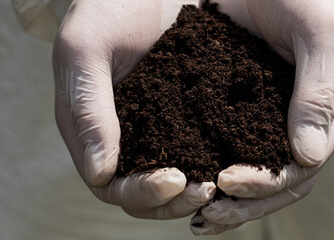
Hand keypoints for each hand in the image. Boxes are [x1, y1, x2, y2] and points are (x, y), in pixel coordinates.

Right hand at [52, 0, 216, 219]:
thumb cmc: (107, 6)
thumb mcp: (87, 49)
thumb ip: (87, 109)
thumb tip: (99, 174)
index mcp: (94, 131)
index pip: (112, 186)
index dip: (142, 192)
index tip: (176, 181)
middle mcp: (128, 137)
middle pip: (149, 193)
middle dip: (177, 199)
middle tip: (209, 189)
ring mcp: (161, 127)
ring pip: (181, 175)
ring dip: (202, 186)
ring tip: (231, 178)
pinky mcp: (193, 112)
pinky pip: (207, 145)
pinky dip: (223, 158)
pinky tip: (246, 153)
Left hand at [190, 0, 333, 234]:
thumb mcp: (321, 31)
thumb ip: (317, 91)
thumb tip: (305, 157)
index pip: (306, 164)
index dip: (268, 182)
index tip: (227, 182)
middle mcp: (310, 119)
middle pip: (283, 180)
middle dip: (246, 204)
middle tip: (206, 216)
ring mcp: (280, 115)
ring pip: (258, 170)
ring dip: (230, 199)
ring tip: (196, 216)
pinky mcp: (249, 104)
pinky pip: (232, 144)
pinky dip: (211, 165)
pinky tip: (184, 177)